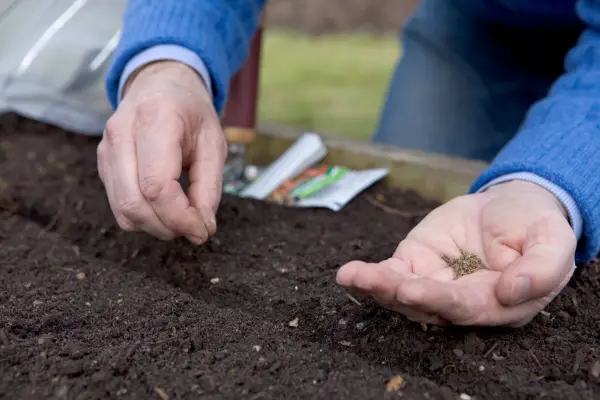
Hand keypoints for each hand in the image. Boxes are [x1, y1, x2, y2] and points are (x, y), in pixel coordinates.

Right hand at [97, 61, 226, 243]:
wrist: (160, 86)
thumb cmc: (191, 114)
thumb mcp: (214, 144)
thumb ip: (210, 188)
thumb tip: (201, 228)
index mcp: (155, 119)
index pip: (157, 185)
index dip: (180, 217)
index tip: (202, 231)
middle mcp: (122, 132)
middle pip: (134, 202)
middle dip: (168, 227)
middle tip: (195, 229)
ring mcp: (106, 148)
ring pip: (123, 209)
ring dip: (155, 226)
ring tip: (182, 219)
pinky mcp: (102, 163)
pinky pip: (118, 205)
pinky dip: (143, 218)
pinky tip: (164, 209)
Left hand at [336, 181, 576, 326]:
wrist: (511, 205)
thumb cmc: (534, 226)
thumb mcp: (552, 240)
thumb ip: (541, 269)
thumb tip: (512, 292)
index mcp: (498, 304)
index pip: (465, 307)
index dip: (439, 301)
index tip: (413, 289)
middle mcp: (461, 301)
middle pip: (426, 306)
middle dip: (398, 295)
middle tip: (377, 282)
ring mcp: (434, 283)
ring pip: (401, 294)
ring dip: (376, 287)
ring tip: (352, 276)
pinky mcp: (415, 263)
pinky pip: (390, 273)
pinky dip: (369, 275)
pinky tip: (348, 274)